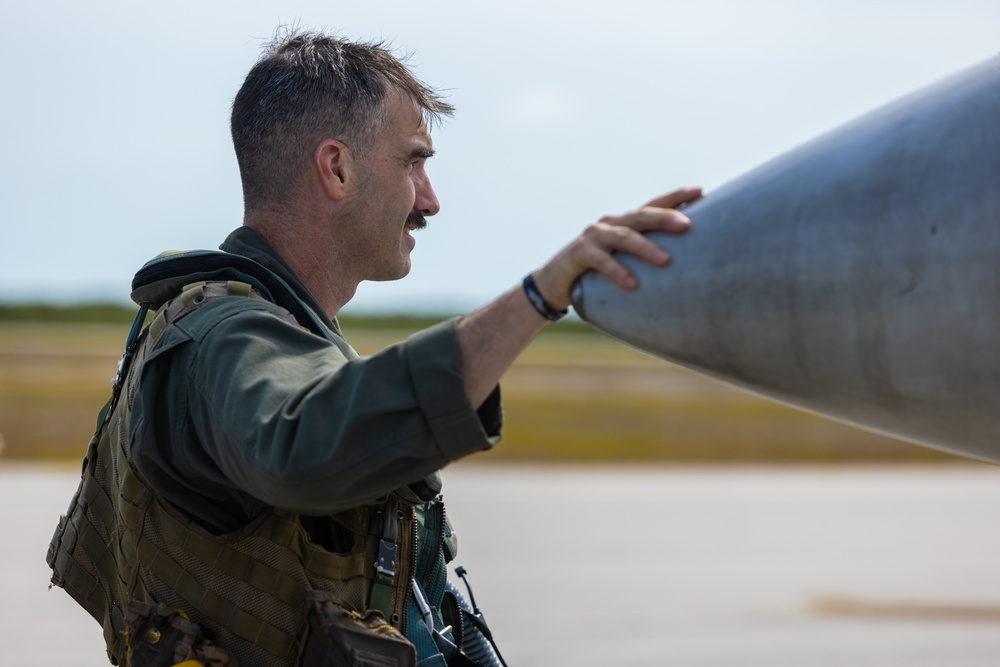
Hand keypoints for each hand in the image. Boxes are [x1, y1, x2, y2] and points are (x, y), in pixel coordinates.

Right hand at [532, 186, 701, 310]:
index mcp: (624, 222)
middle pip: (640, 216)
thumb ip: (644, 256)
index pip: (652, 205)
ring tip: (666, 260)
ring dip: (645, 248)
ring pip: (623, 237)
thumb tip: (684, 265)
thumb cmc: (597, 272)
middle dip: (664, 218)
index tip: (700, 191)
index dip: (675, 197)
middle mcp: (610, 223)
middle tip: (687, 225)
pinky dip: (617, 271)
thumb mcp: (623, 259)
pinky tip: (632, 283)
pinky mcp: (579, 253)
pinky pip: (601, 261)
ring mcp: (594, 236)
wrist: (555, 282)